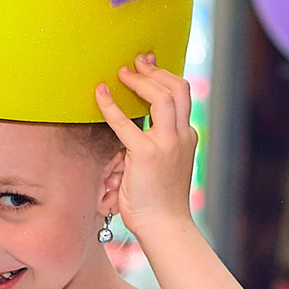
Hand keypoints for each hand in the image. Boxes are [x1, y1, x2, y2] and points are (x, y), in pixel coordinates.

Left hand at [95, 54, 196, 236]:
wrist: (164, 225)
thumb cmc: (160, 201)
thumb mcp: (167, 165)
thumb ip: (160, 144)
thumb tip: (139, 130)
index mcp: (188, 137)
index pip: (183, 95)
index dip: (165, 75)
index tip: (149, 64)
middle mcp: (182, 136)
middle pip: (177, 88)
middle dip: (155, 71)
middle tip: (135, 63)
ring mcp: (166, 144)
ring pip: (162, 97)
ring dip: (141, 81)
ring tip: (122, 73)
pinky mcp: (146, 155)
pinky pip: (126, 123)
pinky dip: (110, 105)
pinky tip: (100, 93)